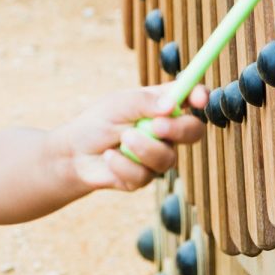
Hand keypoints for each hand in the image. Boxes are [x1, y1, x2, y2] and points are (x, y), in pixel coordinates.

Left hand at [53, 83, 208, 191]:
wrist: (74, 153)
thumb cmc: (97, 122)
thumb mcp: (118, 104)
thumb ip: (144, 102)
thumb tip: (171, 105)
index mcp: (162, 106)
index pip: (191, 98)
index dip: (200, 96)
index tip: (198, 99)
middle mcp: (166, 132)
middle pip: (193, 131)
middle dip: (178, 129)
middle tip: (156, 127)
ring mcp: (157, 156)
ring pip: (167, 158)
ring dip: (142, 148)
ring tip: (121, 140)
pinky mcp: (145, 178)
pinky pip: (144, 175)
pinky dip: (123, 164)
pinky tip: (109, 157)